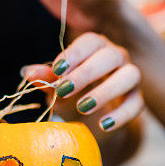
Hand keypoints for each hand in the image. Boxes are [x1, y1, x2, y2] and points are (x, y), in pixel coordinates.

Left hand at [21, 33, 143, 131]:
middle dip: (87, 73)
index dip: (75, 53)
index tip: (57, 71)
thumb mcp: (56, 88)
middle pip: (111, 55)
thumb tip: (27, 72)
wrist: (92, 122)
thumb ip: (46, 79)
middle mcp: (117, 58)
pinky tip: (103, 124)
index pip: (91, 41)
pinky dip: (121, 115)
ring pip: (130, 76)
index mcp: (96, 48)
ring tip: (83, 107)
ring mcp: (130, 79)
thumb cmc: (72, 96)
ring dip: (106, 91)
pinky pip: (136, 105)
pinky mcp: (137, 101)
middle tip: (64, 91)